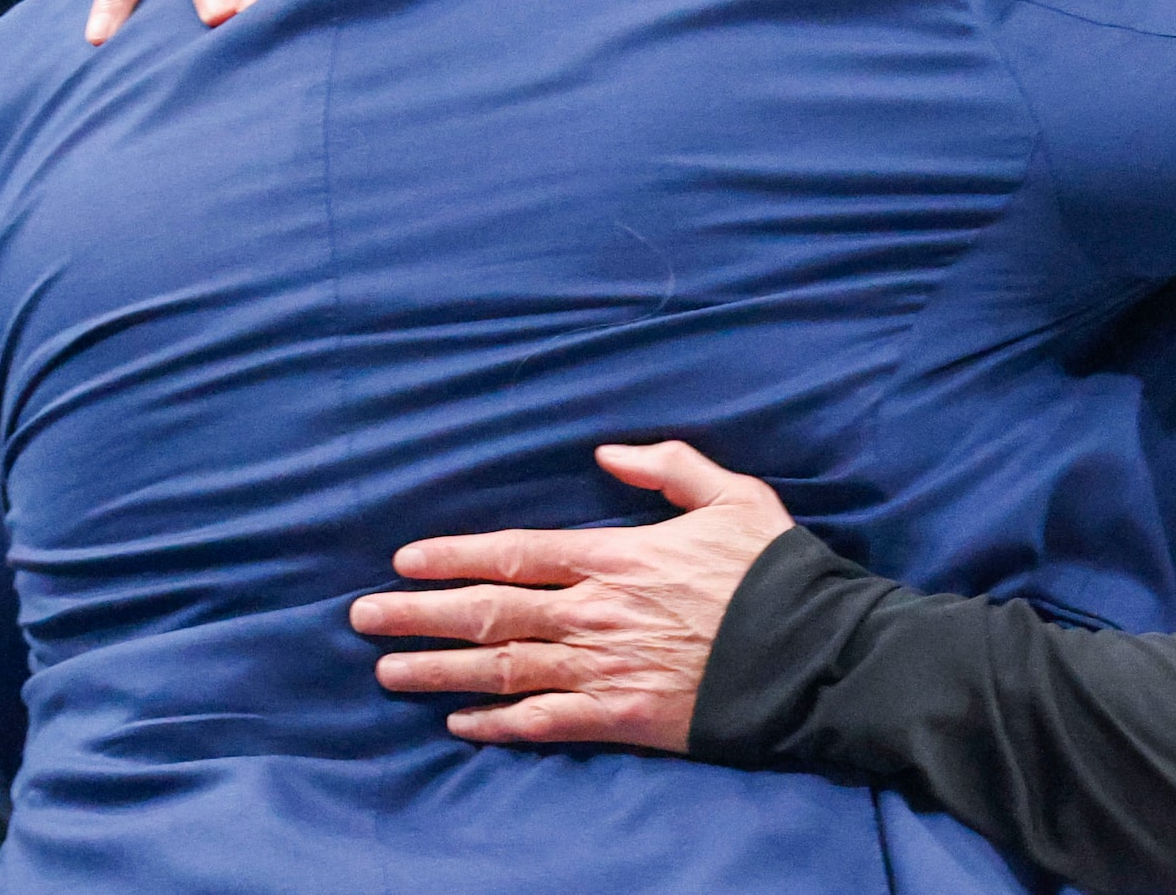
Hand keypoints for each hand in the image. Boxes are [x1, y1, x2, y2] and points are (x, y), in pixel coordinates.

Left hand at [350, 441, 791, 751]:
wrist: (814, 654)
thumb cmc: (774, 572)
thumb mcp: (732, 495)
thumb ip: (668, 467)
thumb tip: (607, 451)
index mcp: (616, 557)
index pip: (514, 553)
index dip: (453, 557)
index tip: (404, 561)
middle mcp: (596, 613)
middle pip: (490, 612)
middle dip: (418, 615)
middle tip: (361, 617)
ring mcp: (605, 668)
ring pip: (502, 668)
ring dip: (438, 670)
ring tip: (386, 670)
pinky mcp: (624, 717)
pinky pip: (545, 723)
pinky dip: (497, 724)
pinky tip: (459, 723)